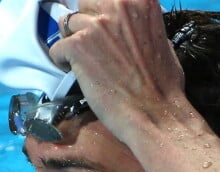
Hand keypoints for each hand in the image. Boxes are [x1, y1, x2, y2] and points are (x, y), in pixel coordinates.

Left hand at [50, 0, 184, 141]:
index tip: (98, 27)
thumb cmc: (162, 84)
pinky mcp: (77, 47)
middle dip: (85, 24)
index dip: (99, 12)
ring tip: (82, 62)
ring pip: (67, 25)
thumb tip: (125, 25)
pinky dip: (62, 61)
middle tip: (91, 47)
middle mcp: (117, 5)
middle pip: (83, 5)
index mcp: (139, 0)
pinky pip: (56, 48)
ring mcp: (95, 25)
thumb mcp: (160, 38)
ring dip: (72, 42)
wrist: (154, 112)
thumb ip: (138, 24)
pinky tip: (74, 73)